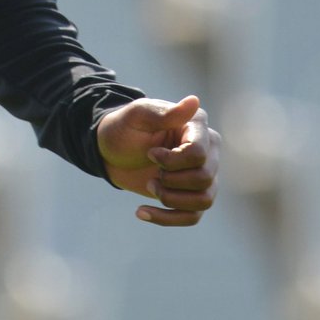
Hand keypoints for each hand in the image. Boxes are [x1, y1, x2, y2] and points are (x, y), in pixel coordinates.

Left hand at [96, 95, 219, 226]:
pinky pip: (193, 216)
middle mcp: (208, 149)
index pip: (199, 154)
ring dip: (171, 199)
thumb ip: (164, 113)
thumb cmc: (124, 128)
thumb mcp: (137, 116)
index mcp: (196, 126)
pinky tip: (141, 212)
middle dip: (171, 180)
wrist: (111, 151)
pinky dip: (167, 218)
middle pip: (204, 178)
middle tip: (152, 171)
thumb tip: (195, 101)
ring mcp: (203, 174)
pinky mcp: (191, 195)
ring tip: (150, 185)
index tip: (150, 154)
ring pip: (204, 200)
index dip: (172, 160)